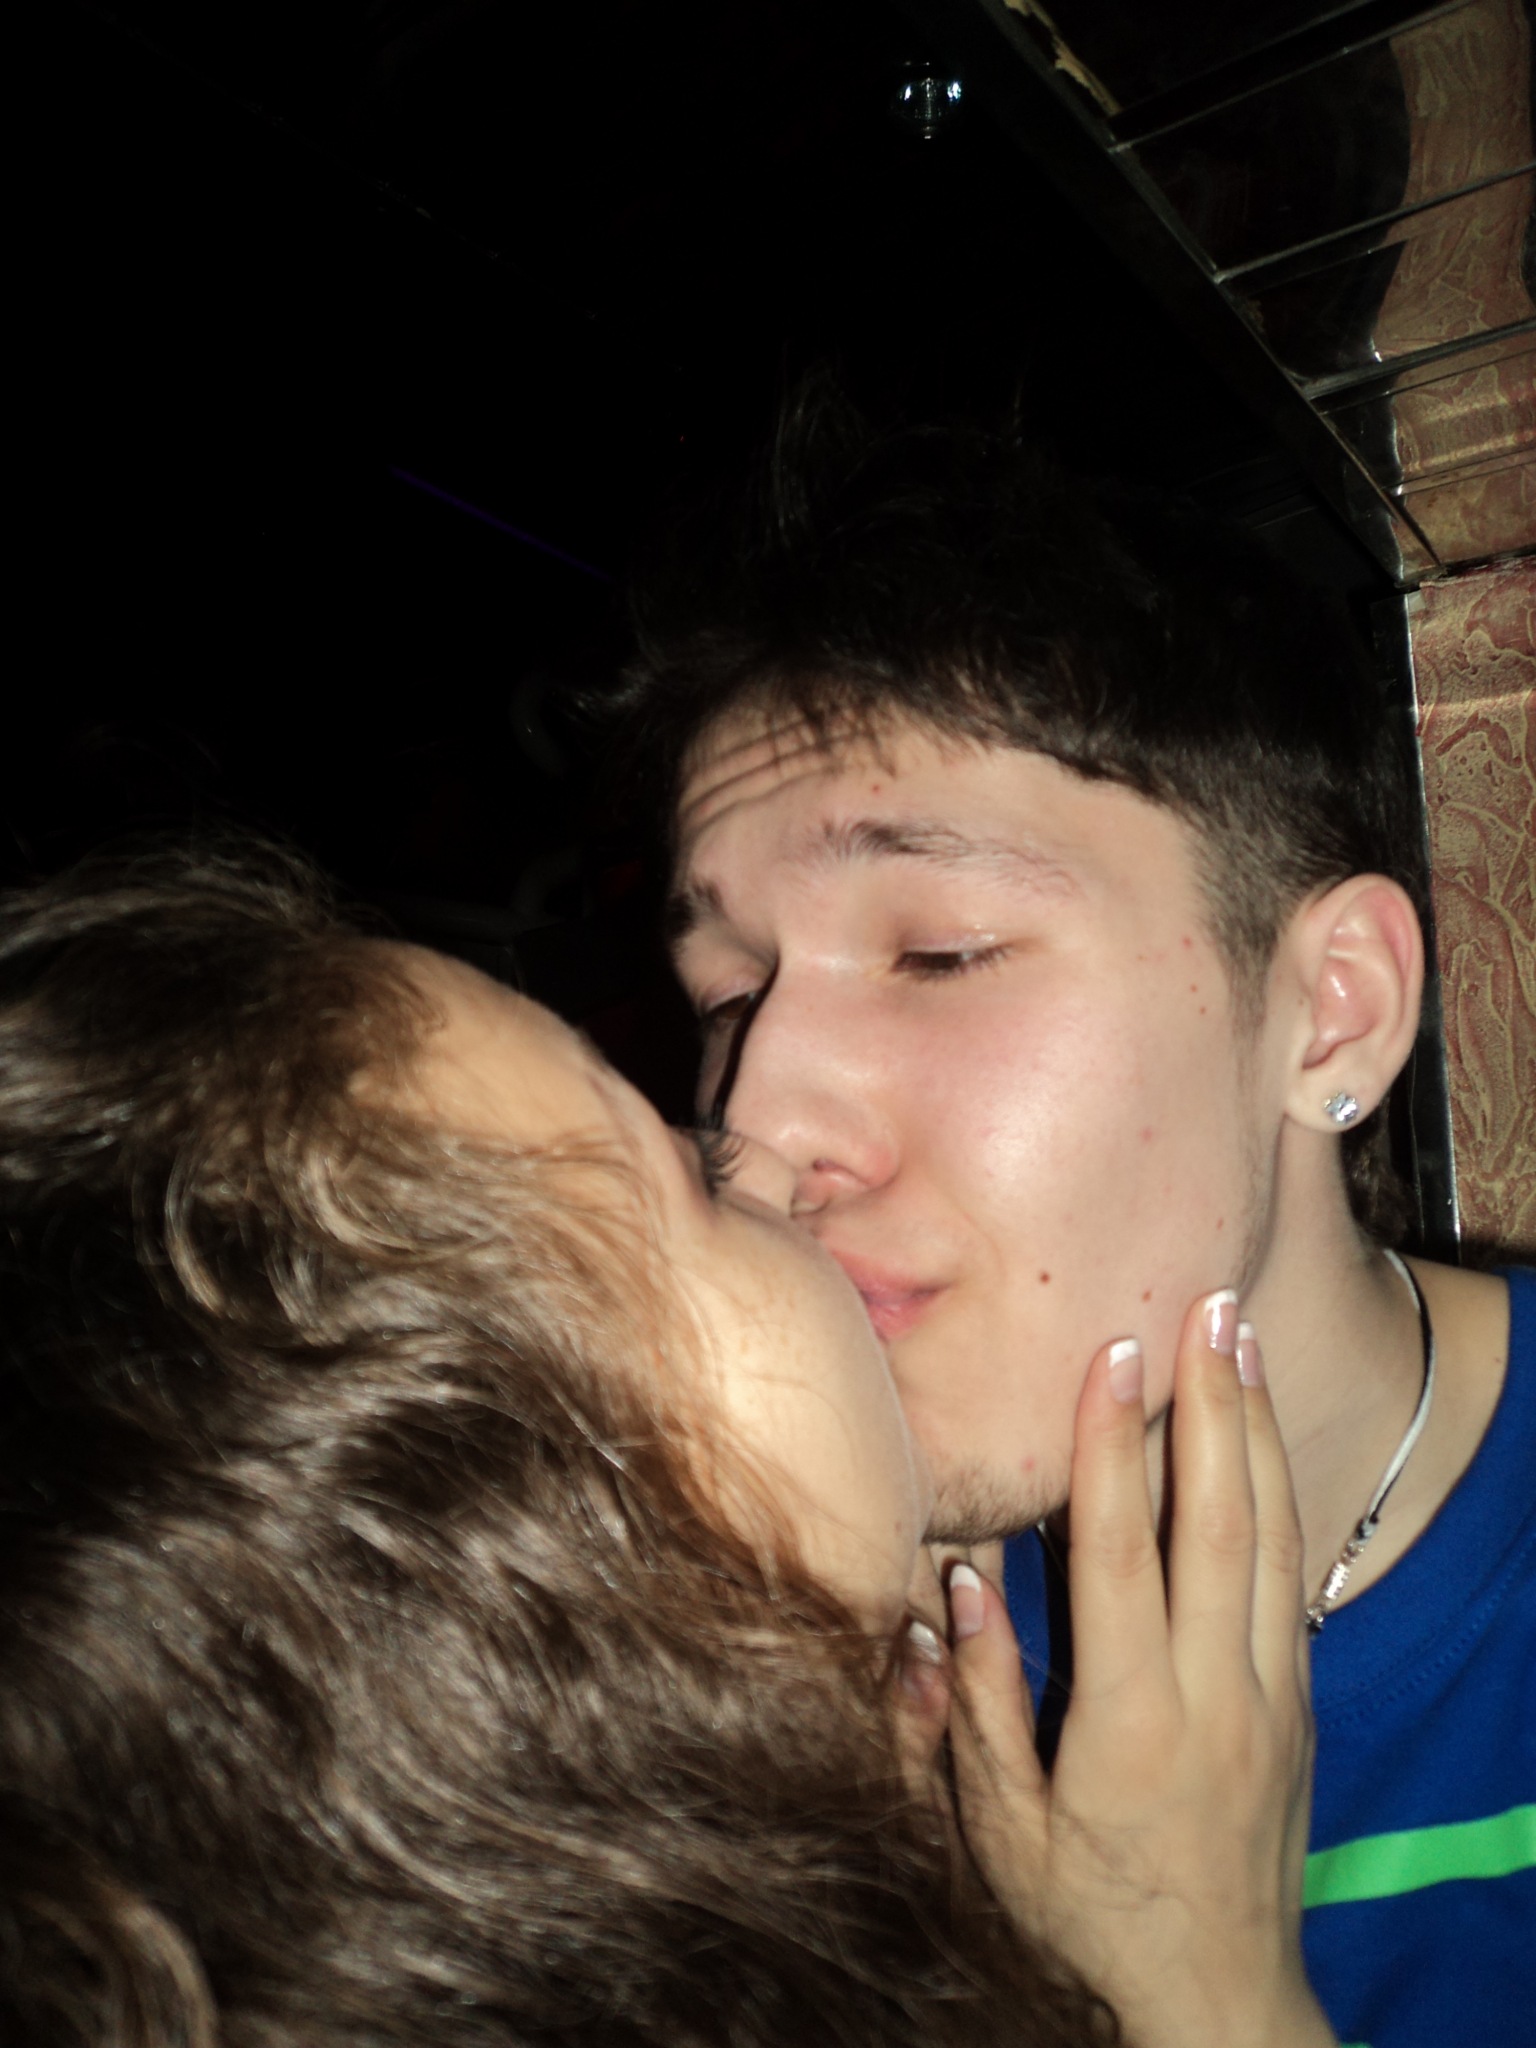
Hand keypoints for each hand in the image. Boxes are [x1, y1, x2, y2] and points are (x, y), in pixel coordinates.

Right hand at [947, 1293, 1336, 2047]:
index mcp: (1131, 1721)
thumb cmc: (1085, 1924)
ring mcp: (1273, 1700)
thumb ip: (972, 1705)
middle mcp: (1217, 1697)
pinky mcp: (1300, 1710)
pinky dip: (1278, 1497)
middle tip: (1209, 1307)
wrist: (1213, 2008)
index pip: (1119, 1555)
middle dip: (1214, 1404)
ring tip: (1245, 1341)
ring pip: (1273, 1540)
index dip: (1111, 1448)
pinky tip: (1263, 1443)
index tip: (1112, 1357)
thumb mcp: (1000, 1833)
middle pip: (1221, 1523)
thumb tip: (952, 1585)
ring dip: (1258, 1433)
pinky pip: (1293, 1582)